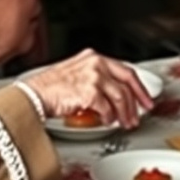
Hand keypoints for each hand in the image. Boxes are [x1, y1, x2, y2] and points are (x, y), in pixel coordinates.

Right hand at [20, 49, 153, 128]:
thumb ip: (98, 79)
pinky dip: (110, 117)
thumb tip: (116, 98)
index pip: (126, 71)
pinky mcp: (88, 92)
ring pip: (120, 96)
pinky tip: (107, 121)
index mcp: (94, 57)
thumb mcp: (77, 74)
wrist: (33, 94)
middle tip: (139, 115)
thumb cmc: (50, 87)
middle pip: (127, 83)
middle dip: (136, 102)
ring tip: (124, 122)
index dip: (139, 88)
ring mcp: (93, 77)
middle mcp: (96, 64)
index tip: (145, 99)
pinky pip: (107, 107)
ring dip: (125, 113)